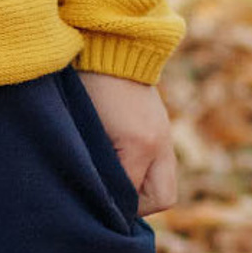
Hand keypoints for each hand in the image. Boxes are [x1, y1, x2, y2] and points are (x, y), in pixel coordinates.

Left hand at [77, 70, 178, 214]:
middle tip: (111, 197)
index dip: (115, 206)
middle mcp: (160, 143)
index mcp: (139, 143)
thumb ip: (96, 163)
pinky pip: (162, 165)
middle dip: (139, 206)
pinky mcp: (162, 129)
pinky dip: (146, 172)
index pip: (134, 197)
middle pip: (163, 198)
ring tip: (115, 181)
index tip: (96, 203)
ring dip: (143, 189)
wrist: (109, 46)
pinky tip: (122, 165)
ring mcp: (165, 135)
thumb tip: (99, 196)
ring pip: (166, 184)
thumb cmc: (87, 86)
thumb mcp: (85, 128)